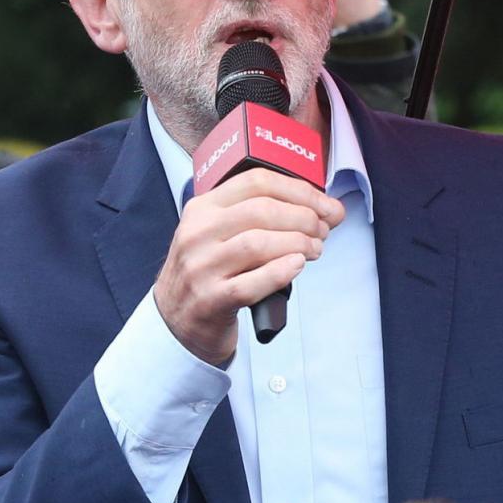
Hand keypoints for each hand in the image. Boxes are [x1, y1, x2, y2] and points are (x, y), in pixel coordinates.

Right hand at [155, 170, 343, 365]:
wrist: (176, 320)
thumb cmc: (208, 271)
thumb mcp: (217, 232)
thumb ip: (257, 215)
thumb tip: (320, 207)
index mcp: (203, 208)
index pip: (257, 182)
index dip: (301, 191)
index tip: (326, 204)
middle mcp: (198, 233)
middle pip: (262, 210)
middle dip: (305, 217)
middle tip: (324, 229)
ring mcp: (201, 268)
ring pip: (258, 243)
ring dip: (298, 243)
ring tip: (315, 249)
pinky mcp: (210, 300)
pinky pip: (251, 284)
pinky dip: (281, 272)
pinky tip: (297, 266)